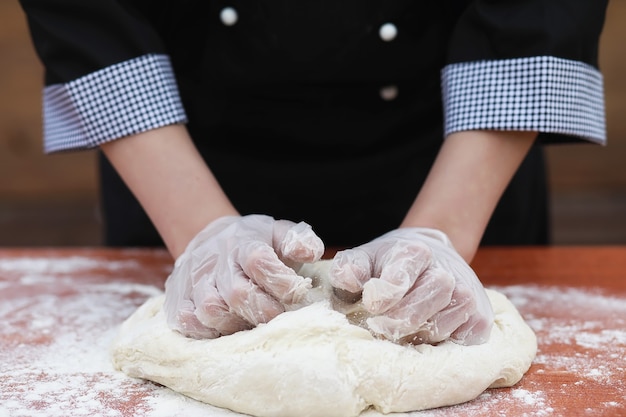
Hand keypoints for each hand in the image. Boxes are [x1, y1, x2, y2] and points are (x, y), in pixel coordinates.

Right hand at [163, 215, 323, 337]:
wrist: (207, 237)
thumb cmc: (251, 241)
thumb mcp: (276, 232)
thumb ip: (297, 240)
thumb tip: (311, 253)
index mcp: (243, 244)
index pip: (260, 261)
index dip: (281, 281)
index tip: (298, 291)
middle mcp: (216, 262)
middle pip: (236, 293)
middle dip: (263, 310)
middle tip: (279, 316)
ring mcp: (194, 281)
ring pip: (210, 310)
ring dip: (236, 324)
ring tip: (251, 323)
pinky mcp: (178, 298)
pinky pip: (187, 321)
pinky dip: (206, 330)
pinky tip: (225, 328)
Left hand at [328, 228, 493, 344]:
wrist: (431, 262)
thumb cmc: (389, 266)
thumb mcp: (365, 259)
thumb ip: (350, 267)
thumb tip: (348, 278)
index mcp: (415, 251)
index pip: (407, 265)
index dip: (390, 287)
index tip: (372, 302)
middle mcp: (446, 270)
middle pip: (434, 293)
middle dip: (404, 316)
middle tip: (380, 328)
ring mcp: (467, 293)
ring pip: (447, 321)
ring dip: (420, 333)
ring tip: (402, 331)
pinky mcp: (480, 318)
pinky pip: (464, 338)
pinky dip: (443, 344)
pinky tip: (425, 337)